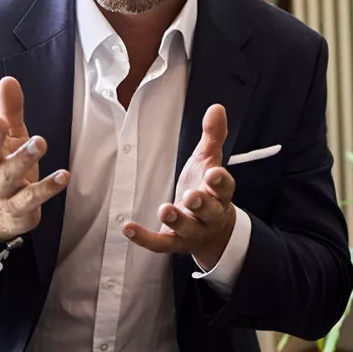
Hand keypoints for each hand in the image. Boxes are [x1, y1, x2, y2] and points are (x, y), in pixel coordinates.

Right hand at [0, 76, 68, 246]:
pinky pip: (33, 197)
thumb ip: (10, 111)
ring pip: (9, 175)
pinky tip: (64, 175)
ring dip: (23, 159)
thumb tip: (8, 80)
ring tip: (39, 142)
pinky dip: (48, 187)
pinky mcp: (21, 207)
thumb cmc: (7, 169)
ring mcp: (4, 191)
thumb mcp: (11, 139)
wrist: (1, 217)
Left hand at [123, 103, 236, 271]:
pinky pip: (160, 243)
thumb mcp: (210, 162)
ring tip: (164, 210)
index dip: (220, 182)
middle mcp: (210, 216)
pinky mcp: (174, 243)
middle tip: (191, 196)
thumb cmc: (208, 192)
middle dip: (201, 204)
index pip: (225, 188)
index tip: (214, 173)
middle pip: (209, 212)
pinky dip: (144, 238)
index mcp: (220, 194)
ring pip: (187, 229)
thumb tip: (216, 107)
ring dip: (176, 220)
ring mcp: (192, 232)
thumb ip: (213, 137)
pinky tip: (127, 228)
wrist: (213, 233)